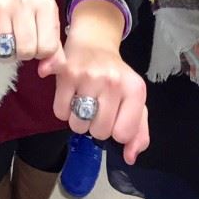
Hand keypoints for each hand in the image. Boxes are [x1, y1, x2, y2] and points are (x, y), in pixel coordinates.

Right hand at [0, 0, 61, 61]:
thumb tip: (45, 71)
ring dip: (6, 53)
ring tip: (7, 39)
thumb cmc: (30, 21)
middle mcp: (22, 0)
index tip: (36, 40)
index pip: (48, 48)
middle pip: (26, 50)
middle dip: (23, 53)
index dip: (41, 52)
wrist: (3, 0)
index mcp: (45, 5)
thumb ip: (55, 56)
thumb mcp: (49, 34)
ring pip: (5, 51)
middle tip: (20, 41)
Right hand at [38, 3, 148, 163]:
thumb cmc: (115, 75)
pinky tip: (69, 94)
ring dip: (78, 118)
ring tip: (82, 99)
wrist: (94, 42)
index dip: (115, 129)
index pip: (123, 134)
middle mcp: (114, 81)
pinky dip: (62, 109)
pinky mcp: (66, 73)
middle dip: (95, 125)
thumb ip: (139, 131)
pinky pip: (60, 112)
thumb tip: (130, 157)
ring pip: (78, 125)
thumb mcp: (134, 99)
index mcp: (135, 89)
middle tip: (96, 106)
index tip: (113, 114)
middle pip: (99, 132)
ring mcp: (89, 76)